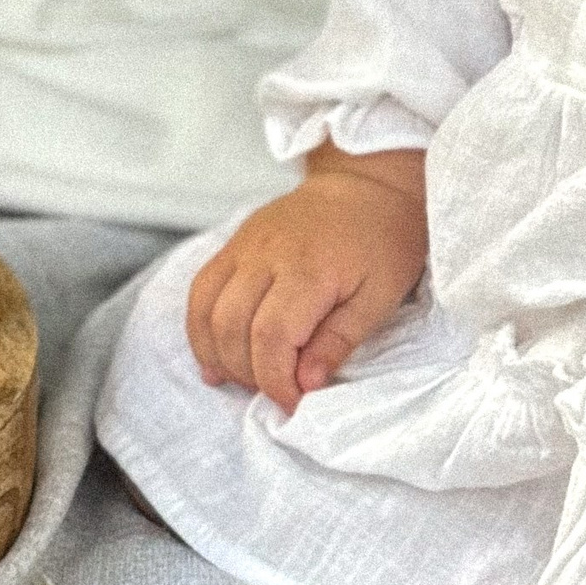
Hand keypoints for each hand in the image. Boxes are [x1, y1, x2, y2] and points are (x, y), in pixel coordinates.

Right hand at [186, 147, 428, 412]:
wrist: (369, 182)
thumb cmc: (384, 237)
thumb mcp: (381, 295)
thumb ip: (340, 340)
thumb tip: (306, 383)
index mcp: (308, 268)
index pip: (271, 339)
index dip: (276, 381)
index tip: (294, 403)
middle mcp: (266, 255)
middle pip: (231, 329)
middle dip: (248, 374)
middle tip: (278, 391)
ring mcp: (244, 246)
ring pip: (205, 312)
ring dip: (218, 356)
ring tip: (246, 380)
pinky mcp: (235, 243)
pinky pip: (201, 291)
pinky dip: (201, 330)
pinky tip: (216, 358)